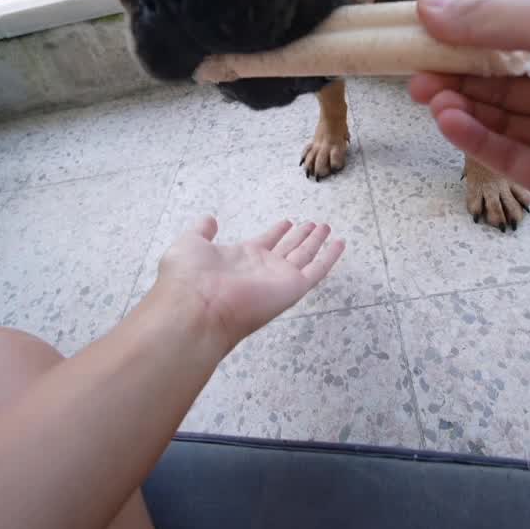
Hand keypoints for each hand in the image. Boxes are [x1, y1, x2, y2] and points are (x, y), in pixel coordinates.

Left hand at [154, 217, 344, 356]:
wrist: (196, 308)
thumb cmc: (189, 278)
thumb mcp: (190, 244)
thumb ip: (201, 231)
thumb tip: (209, 220)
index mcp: (240, 259)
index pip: (264, 242)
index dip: (276, 232)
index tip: (287, 222)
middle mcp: (262, 269)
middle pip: (287, 249)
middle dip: (300, 236)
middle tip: (314, 224)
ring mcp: (278, 279)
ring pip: (304, 256)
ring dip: (316, 241)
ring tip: (326, 227)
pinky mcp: (292, 288)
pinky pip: (317, 269)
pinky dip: (330, 256)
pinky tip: (340, 243)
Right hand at [410, 0, 529, 352]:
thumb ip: (496, 14)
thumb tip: (434, 3)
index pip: (526, 25)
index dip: (474, 24)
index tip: (425, 25)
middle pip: (511, 71)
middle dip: (458, 66)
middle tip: (413, 65)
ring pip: (505, 115)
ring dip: (460, 101)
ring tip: (423, 93)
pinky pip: (508, 156)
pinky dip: (474, 138)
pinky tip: (446, 122)